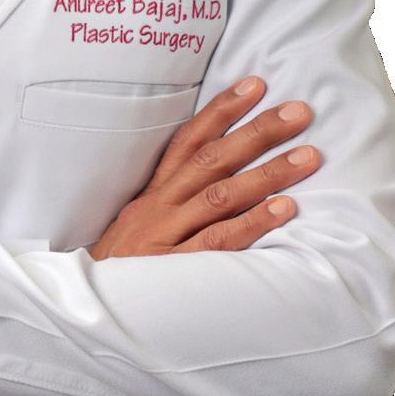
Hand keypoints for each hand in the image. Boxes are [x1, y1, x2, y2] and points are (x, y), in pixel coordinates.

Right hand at [86, 76, 320, 258]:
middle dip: (258, 131)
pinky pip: (218, 242)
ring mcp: (167, 236)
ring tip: (308, 156)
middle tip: (299, 111)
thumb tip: (215, 179)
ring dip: (267, 173)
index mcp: (153, 193)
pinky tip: (285, 208)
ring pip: (221, 196)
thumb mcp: (139, 225)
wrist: (86, 310)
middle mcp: (161, 207)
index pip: (188, 140)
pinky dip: (253, 223)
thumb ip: (172, 203)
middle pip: (212, 160)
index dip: (221, 110)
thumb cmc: (122, 270)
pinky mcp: (175, 270)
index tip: (256, 85)